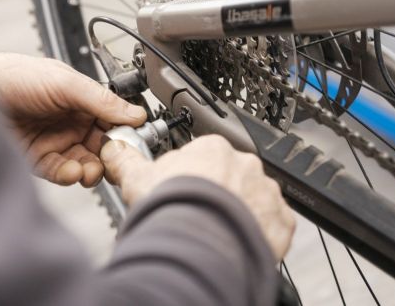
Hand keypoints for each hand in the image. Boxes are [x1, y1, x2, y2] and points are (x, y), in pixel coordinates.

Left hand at [0, 51, 146, 186]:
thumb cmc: (16, 76)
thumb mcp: (66, 83)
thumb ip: (101, 100)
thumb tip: (135, 113)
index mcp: (82, 101)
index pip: (112, 120)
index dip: (124, 132)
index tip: (133, 143)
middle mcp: (71, 122)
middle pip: (102, 146)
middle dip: (109, 157)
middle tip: (114, 162)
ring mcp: (55, 142)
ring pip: (85, 163)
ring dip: (92, 169)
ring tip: (92, 170)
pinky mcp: (38, 160)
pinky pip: (61, 173)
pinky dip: (70, 175)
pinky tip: (72, 171)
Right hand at [101, 135, 295, 260]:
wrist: (198, 246)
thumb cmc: (171, 210)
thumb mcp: (137, 178)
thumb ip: (126, 159)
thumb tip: (114, 148)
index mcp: (214, 149)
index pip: (205, 158)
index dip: (191, 178)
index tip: (183, 193)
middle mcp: (246, 166)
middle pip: (231, 178)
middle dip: (217, 194)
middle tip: (197, 215)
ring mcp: (267, 193)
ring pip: (254, 201)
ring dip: (239, 214)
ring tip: (216, 233)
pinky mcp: (280, 221)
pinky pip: (272, 225)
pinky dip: (258, 234)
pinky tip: (236, 243)